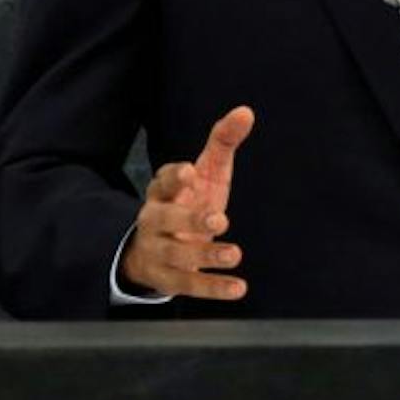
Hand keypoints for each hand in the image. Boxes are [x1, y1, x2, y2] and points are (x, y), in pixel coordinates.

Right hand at [117, 106, 253, 301]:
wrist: (154, 251)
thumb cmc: (188, 202)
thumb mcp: (206, 173)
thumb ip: (222, 142)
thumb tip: (246, 111)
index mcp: (162, 192)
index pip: (161, 182)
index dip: (173, 177)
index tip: (190, 173)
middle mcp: (154, 221)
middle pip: (163, 219)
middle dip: (189, 219)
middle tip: (220, 219)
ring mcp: (158, 252)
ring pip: (177, 256)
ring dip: (206, 256)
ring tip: (234, 253)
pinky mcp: (168, 280)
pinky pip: (189, 285)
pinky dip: (213, 288)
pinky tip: (239, 287)